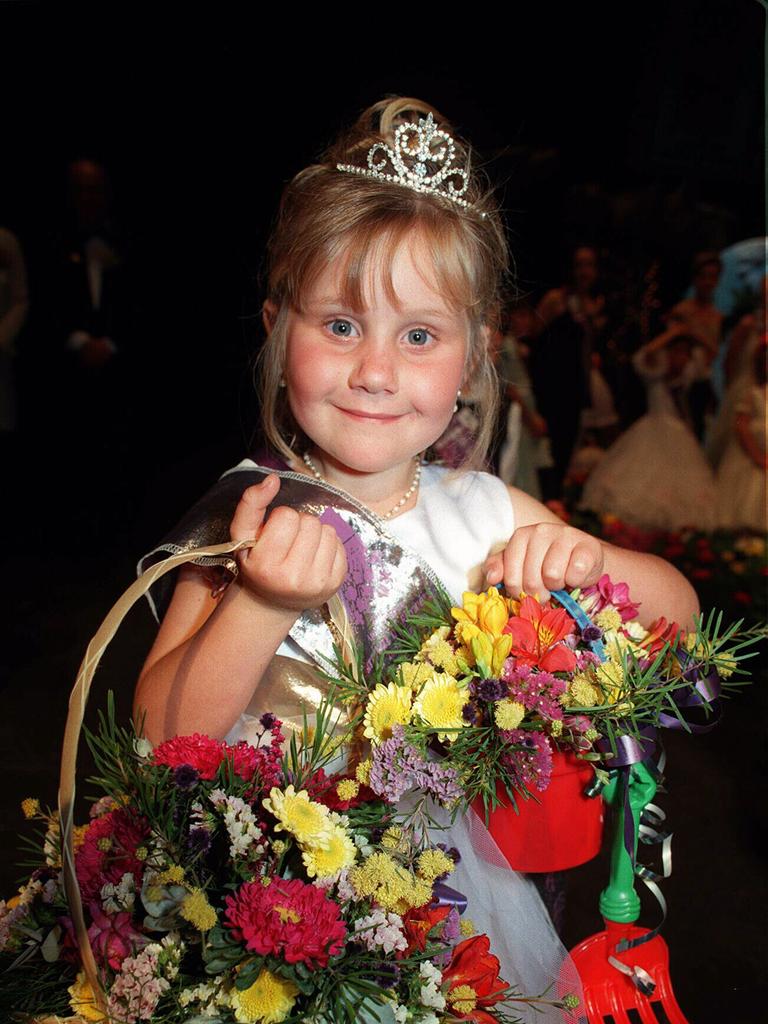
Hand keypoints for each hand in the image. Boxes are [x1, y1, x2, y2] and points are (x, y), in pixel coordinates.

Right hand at [229, 475, 347, 612]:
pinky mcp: (336, 583)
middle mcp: (293, 578)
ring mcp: (317, 583)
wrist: (272, 602)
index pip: (287, 516)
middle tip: (288, 541)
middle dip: (299, 525)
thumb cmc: (256, 563)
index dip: (279, 519)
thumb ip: (251, 503)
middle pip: (310, 521)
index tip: (273, 534)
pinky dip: (327, 545)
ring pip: (327, 530)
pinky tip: (314, 557)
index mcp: (267, 566)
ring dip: (315, 533)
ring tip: (301, 548)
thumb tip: (272, 479)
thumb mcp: (241, 535)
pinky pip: (340, 544)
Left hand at [484, 522, 603, 600]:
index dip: (518, 591)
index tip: (526, 592)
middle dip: (539, 592)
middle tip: (546, 590)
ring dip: (558, 586)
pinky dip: (576, 581)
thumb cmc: (549, 564)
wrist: (585, 560)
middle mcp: (541, 530)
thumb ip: (501, 568)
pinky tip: (576, 575)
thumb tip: (491, 578)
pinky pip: (576, 574)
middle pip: (532, 579)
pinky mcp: (588, 545)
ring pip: (553, 576)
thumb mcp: (521, 565)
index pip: (511, 576)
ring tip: (561, 580)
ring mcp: (565, 535)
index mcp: (521, 536)